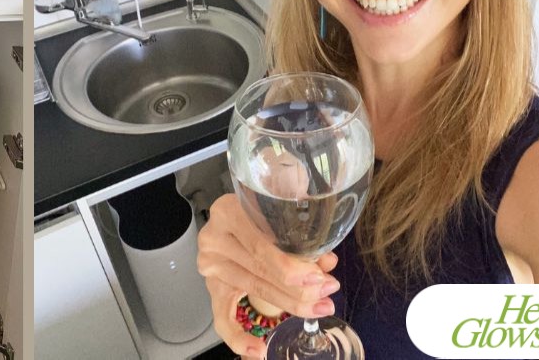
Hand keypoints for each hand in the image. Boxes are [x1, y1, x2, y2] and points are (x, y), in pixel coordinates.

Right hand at [197, 194, 340, 356]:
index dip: (290, 265)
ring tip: (318, 307)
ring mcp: (211, 265)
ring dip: (290, 304)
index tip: (318, 276)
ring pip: (253, 291)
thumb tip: (325, 257)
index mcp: (228, 211)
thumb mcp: (282, 194)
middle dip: (299, 287)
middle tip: (327, 293)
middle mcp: (214, 238)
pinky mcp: (214, 287)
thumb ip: (302, 212)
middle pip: (259, 270)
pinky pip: (222, 319)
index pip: (259, 244)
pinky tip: (258, 350)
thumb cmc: (266, 204)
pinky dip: (239, 339)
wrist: (244, 209)